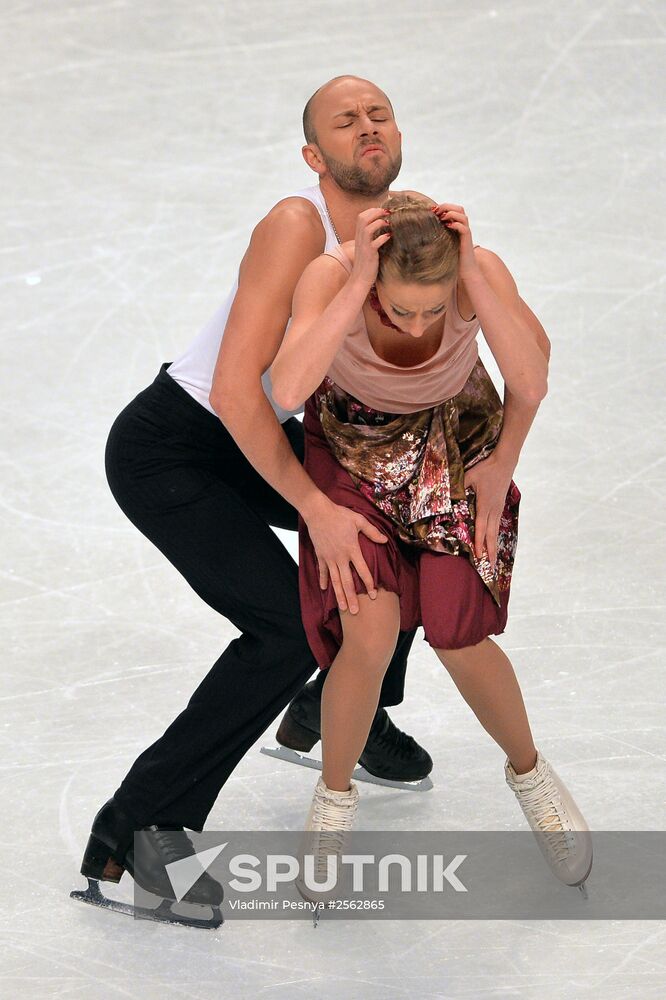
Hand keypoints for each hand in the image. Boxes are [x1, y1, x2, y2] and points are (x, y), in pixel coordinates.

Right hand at [303, 496, 387, 613]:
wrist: (318, 512)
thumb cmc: (340, 515)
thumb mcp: (359, 521)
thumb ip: (372, 532)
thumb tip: (385, 540)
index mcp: (352, 549)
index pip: (362, 570)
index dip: (369, 583)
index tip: (374, 594)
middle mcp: (340, 557)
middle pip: (347, 582)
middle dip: (352, 598)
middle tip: (355, 612)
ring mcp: (329, 558)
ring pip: (335, 581)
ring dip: (338, 595)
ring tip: (342, 608)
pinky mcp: (320, 555)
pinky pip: (323, 571)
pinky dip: (324, 581)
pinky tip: (325, 590)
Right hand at [351, 207, 391, 289]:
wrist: (359, 279)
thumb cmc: (365, 265)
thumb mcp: (366, 248)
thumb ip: (371, 239)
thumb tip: (383, 231)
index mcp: (359, 236)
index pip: (361, 216)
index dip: (372, 210)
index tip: (383, 211)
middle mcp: (359, 239)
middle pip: (363, 218)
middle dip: (376, 212)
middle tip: (387, 212)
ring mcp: (363, 246)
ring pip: (367, 227)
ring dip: (379, 222)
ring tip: (389, 223)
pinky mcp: (369, 254)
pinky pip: (375, 242)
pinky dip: (383, 237)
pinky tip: (389, 236)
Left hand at [431, 203, 476, 278]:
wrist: (465, 271)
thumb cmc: (453, 260)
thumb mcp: (443, 245)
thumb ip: (437, 237)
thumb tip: (420, 234)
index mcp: (458, 227)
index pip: (454, 209)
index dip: (444, 206)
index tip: (431, 210)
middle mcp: (463, 228)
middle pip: (459, 208)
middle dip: (447, 206)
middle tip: (435, 211)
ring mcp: (466, 234)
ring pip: (463, 216)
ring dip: (451, 213)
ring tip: (440, 218)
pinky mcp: (467, 241)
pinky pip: (464, 228)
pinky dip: (455, 224)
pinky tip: (446, 226)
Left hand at [464, 452, 514, 568]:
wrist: (504, 462)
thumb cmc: (485, 469)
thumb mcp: (468, 476)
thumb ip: (458, 487)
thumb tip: (447, 496)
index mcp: (484, 505)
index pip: (481, 528)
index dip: (479, 543)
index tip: (478, 556)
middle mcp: (493, 510)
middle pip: (491, 535)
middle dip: (490, 552)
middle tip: (490, 567)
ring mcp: (498, 509)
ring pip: (495, 532)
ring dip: (494, 547)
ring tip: (493, 560)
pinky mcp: (500, 507)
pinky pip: (497, 525)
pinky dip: (495, 537)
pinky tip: (494, 543)